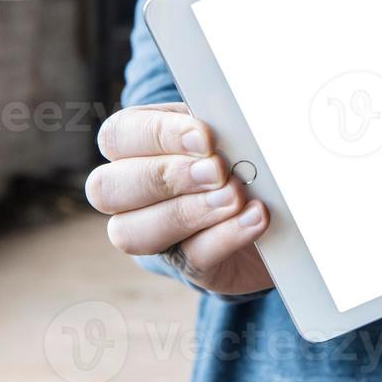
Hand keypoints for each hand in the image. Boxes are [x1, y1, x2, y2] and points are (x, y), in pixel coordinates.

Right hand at [87, 103, 273, 295]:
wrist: (275, 202)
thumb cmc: (240, 150)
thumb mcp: (227, 127)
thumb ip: (219, 120)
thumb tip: (227, 117)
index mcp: (135, 143)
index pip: (118, 135)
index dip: (157, 135)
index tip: (205, 136)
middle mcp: (130, 192)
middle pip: (106, 188)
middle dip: (166, 177)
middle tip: (217, 170)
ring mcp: (154, 234)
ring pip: (134, 233)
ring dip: (190, 211)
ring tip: (235, 196)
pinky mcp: (189, 264)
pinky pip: (192, 257)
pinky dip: (226, 235)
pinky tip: (254, 217)